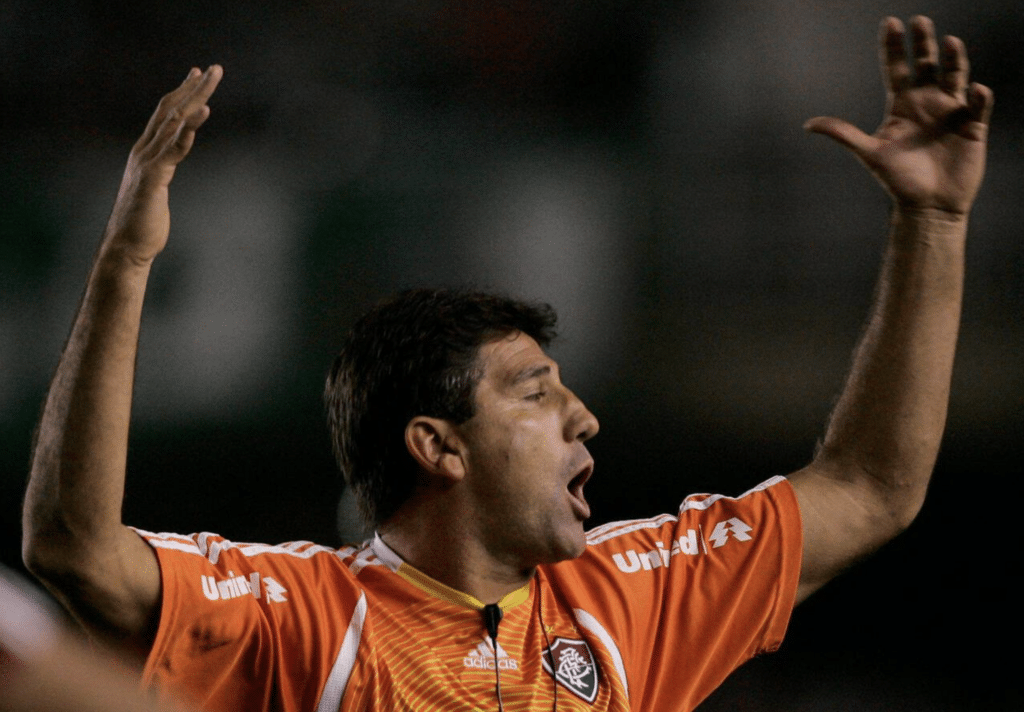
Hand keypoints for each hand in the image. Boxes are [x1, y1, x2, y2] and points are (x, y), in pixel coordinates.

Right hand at [103, 65, 222, 264]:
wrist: (126, 248)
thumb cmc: (142, 223)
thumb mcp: (155, 189)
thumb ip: (162, 171)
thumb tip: (169, 165)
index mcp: (145, 152)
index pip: (165, 113)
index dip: (182, 92)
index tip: (197, 73)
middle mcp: (144, 151)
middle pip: (171, 110)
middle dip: (193, 87)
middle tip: (214, 68)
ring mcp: (147, 163)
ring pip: (173, 124)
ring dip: (194, 101)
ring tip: (210, 83)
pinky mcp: (152, 179)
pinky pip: (173, 150)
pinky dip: (188, 131)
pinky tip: (203, 115)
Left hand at [805, 16, 992, 215]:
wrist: (927, 206)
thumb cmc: (898, 181)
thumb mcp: (869, 153)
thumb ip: (843, 134)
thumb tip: (808, 124)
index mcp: (902, 105)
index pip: (897, 68)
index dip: (893, 47)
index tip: (890, 22)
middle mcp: (927, 102)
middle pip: (926, 64)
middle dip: (924, 43)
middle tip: (919, 22)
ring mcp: (951, 111)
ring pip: (954, 76)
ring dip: (954, 60)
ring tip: (950, 42)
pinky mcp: (972, 126)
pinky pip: (979, 106)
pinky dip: (978, 96)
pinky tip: (974, 90)